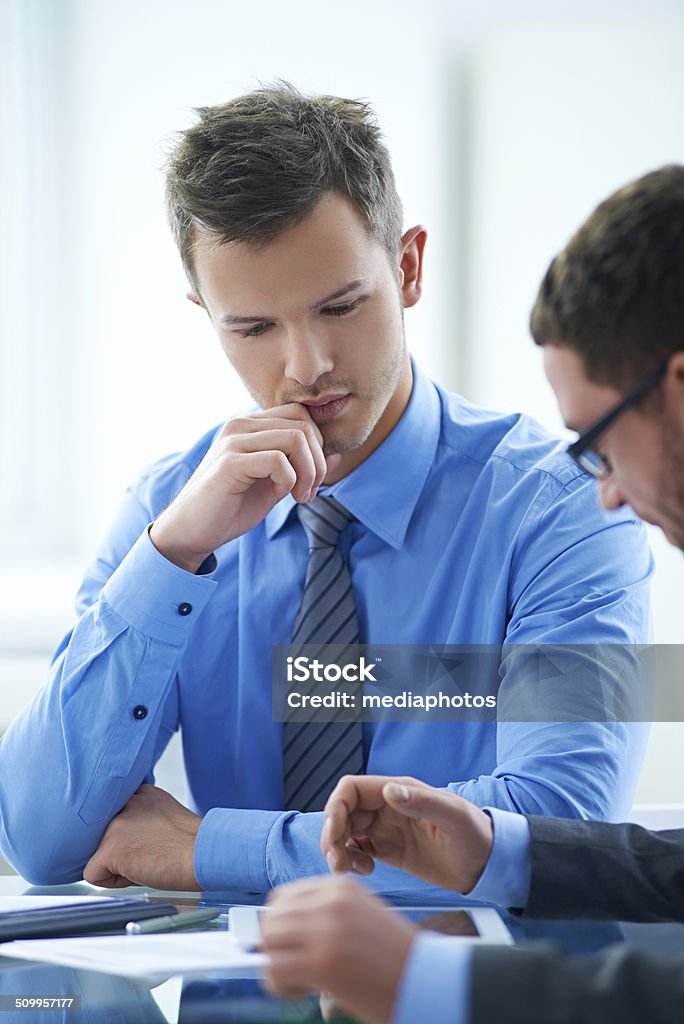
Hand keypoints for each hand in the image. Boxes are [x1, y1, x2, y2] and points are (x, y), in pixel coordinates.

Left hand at [83, 784, 201, 889]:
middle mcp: (126, 804)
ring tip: (148, 863)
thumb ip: (144, 819)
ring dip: (119, 866)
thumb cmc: (192, 845)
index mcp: (141, 794)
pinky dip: (113, 882)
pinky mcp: (112, 848)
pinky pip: (93, 874)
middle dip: (122, 852)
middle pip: (104, 837)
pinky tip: (140, 872)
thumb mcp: (166, 818)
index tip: (142, 844)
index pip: (115, 818)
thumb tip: (129, 839)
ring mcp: (117, 824)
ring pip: (99, 855)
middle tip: (150, 855)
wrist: (203, 853)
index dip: (127, 838)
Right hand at [150, 405, 333, 571]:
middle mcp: (240, 425)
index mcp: (250, 426)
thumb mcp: (276, 483)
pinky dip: (290, 481)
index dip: (318, 446)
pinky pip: (278, 461)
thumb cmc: (232, 507)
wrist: (193, 531)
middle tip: (310, 491)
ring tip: (300, 496)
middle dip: (318, 462)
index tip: (313, 479)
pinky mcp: (230, 462)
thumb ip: (301, 466)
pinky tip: (281, 496)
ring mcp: (234, 441)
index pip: (300, 415)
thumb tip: (337, 455)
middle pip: (303, 425)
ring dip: (309, 473)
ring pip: (296, 439)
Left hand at [261, 876, 416, 1023]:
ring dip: (278, 964)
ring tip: (302, 979)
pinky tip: (304, 990)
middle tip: (297, 966)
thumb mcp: (360, 914)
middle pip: (271, 919)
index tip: (295, 945)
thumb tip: (281, 926)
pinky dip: (280, 985)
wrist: (426, 981)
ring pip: (268, 942)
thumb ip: (325, 912)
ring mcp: (326, 930)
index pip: (283, 898)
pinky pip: (274, 971)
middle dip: (277, 946)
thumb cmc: (394, 955)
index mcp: (340, 886)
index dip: (282, 925)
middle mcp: (330, 902)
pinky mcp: (322, 962)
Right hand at [321, 775, 492, 892]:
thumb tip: (389, 791)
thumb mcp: (453, 817)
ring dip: (338, 850)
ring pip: (345, 832)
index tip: (334, 834)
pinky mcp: (388, 849)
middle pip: (342, 813)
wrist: (487, 865)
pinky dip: (351, 860)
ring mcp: (386, 828)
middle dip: (332, 835)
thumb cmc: (476, 836)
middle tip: (339, 864)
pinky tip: (366, 871)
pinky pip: (356, 850)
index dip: (335, 808)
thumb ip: (422, 802)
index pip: (351, 789)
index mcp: (399, 790)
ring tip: (349, 870)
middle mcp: (387, 806)